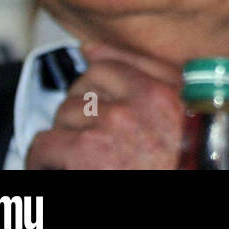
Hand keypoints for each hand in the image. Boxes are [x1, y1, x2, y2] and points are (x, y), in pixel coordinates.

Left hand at [26, 42, 184, 169]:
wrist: (186, 180)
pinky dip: (42, 160)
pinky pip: (43, 144)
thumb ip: (147, 73)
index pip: (108, 65)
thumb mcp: (181, 111)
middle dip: (82, 108)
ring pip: (63, 113)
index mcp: (161, 91)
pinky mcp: (83, 153)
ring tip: (77, 153)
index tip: (95, 98)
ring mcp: (108, 127)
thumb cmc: (185, 161)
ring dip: (65, 132)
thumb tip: (93, 49)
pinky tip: (55, 168)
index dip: (97, 83)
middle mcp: (134, 104)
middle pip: (83, 87)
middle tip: (90, 132)